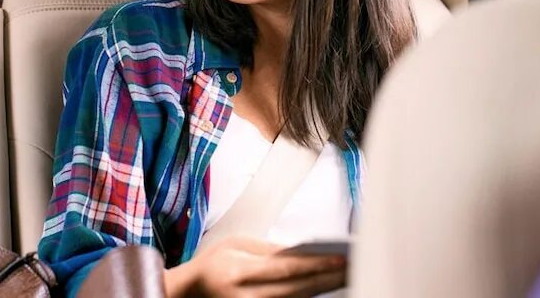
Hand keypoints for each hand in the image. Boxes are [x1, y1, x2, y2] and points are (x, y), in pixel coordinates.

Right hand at [164, 236, 346, 297]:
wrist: (188, 293)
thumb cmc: (211, 265)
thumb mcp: (235, 245)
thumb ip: (269, 250)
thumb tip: (304, 251)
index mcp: (237, 272)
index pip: (285, 269)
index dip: (315, 265)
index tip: (339, 258)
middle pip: (297, 290)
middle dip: (327, 279)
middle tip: (352, 268)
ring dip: (322, 290)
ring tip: (344, 277)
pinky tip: (323, 289)